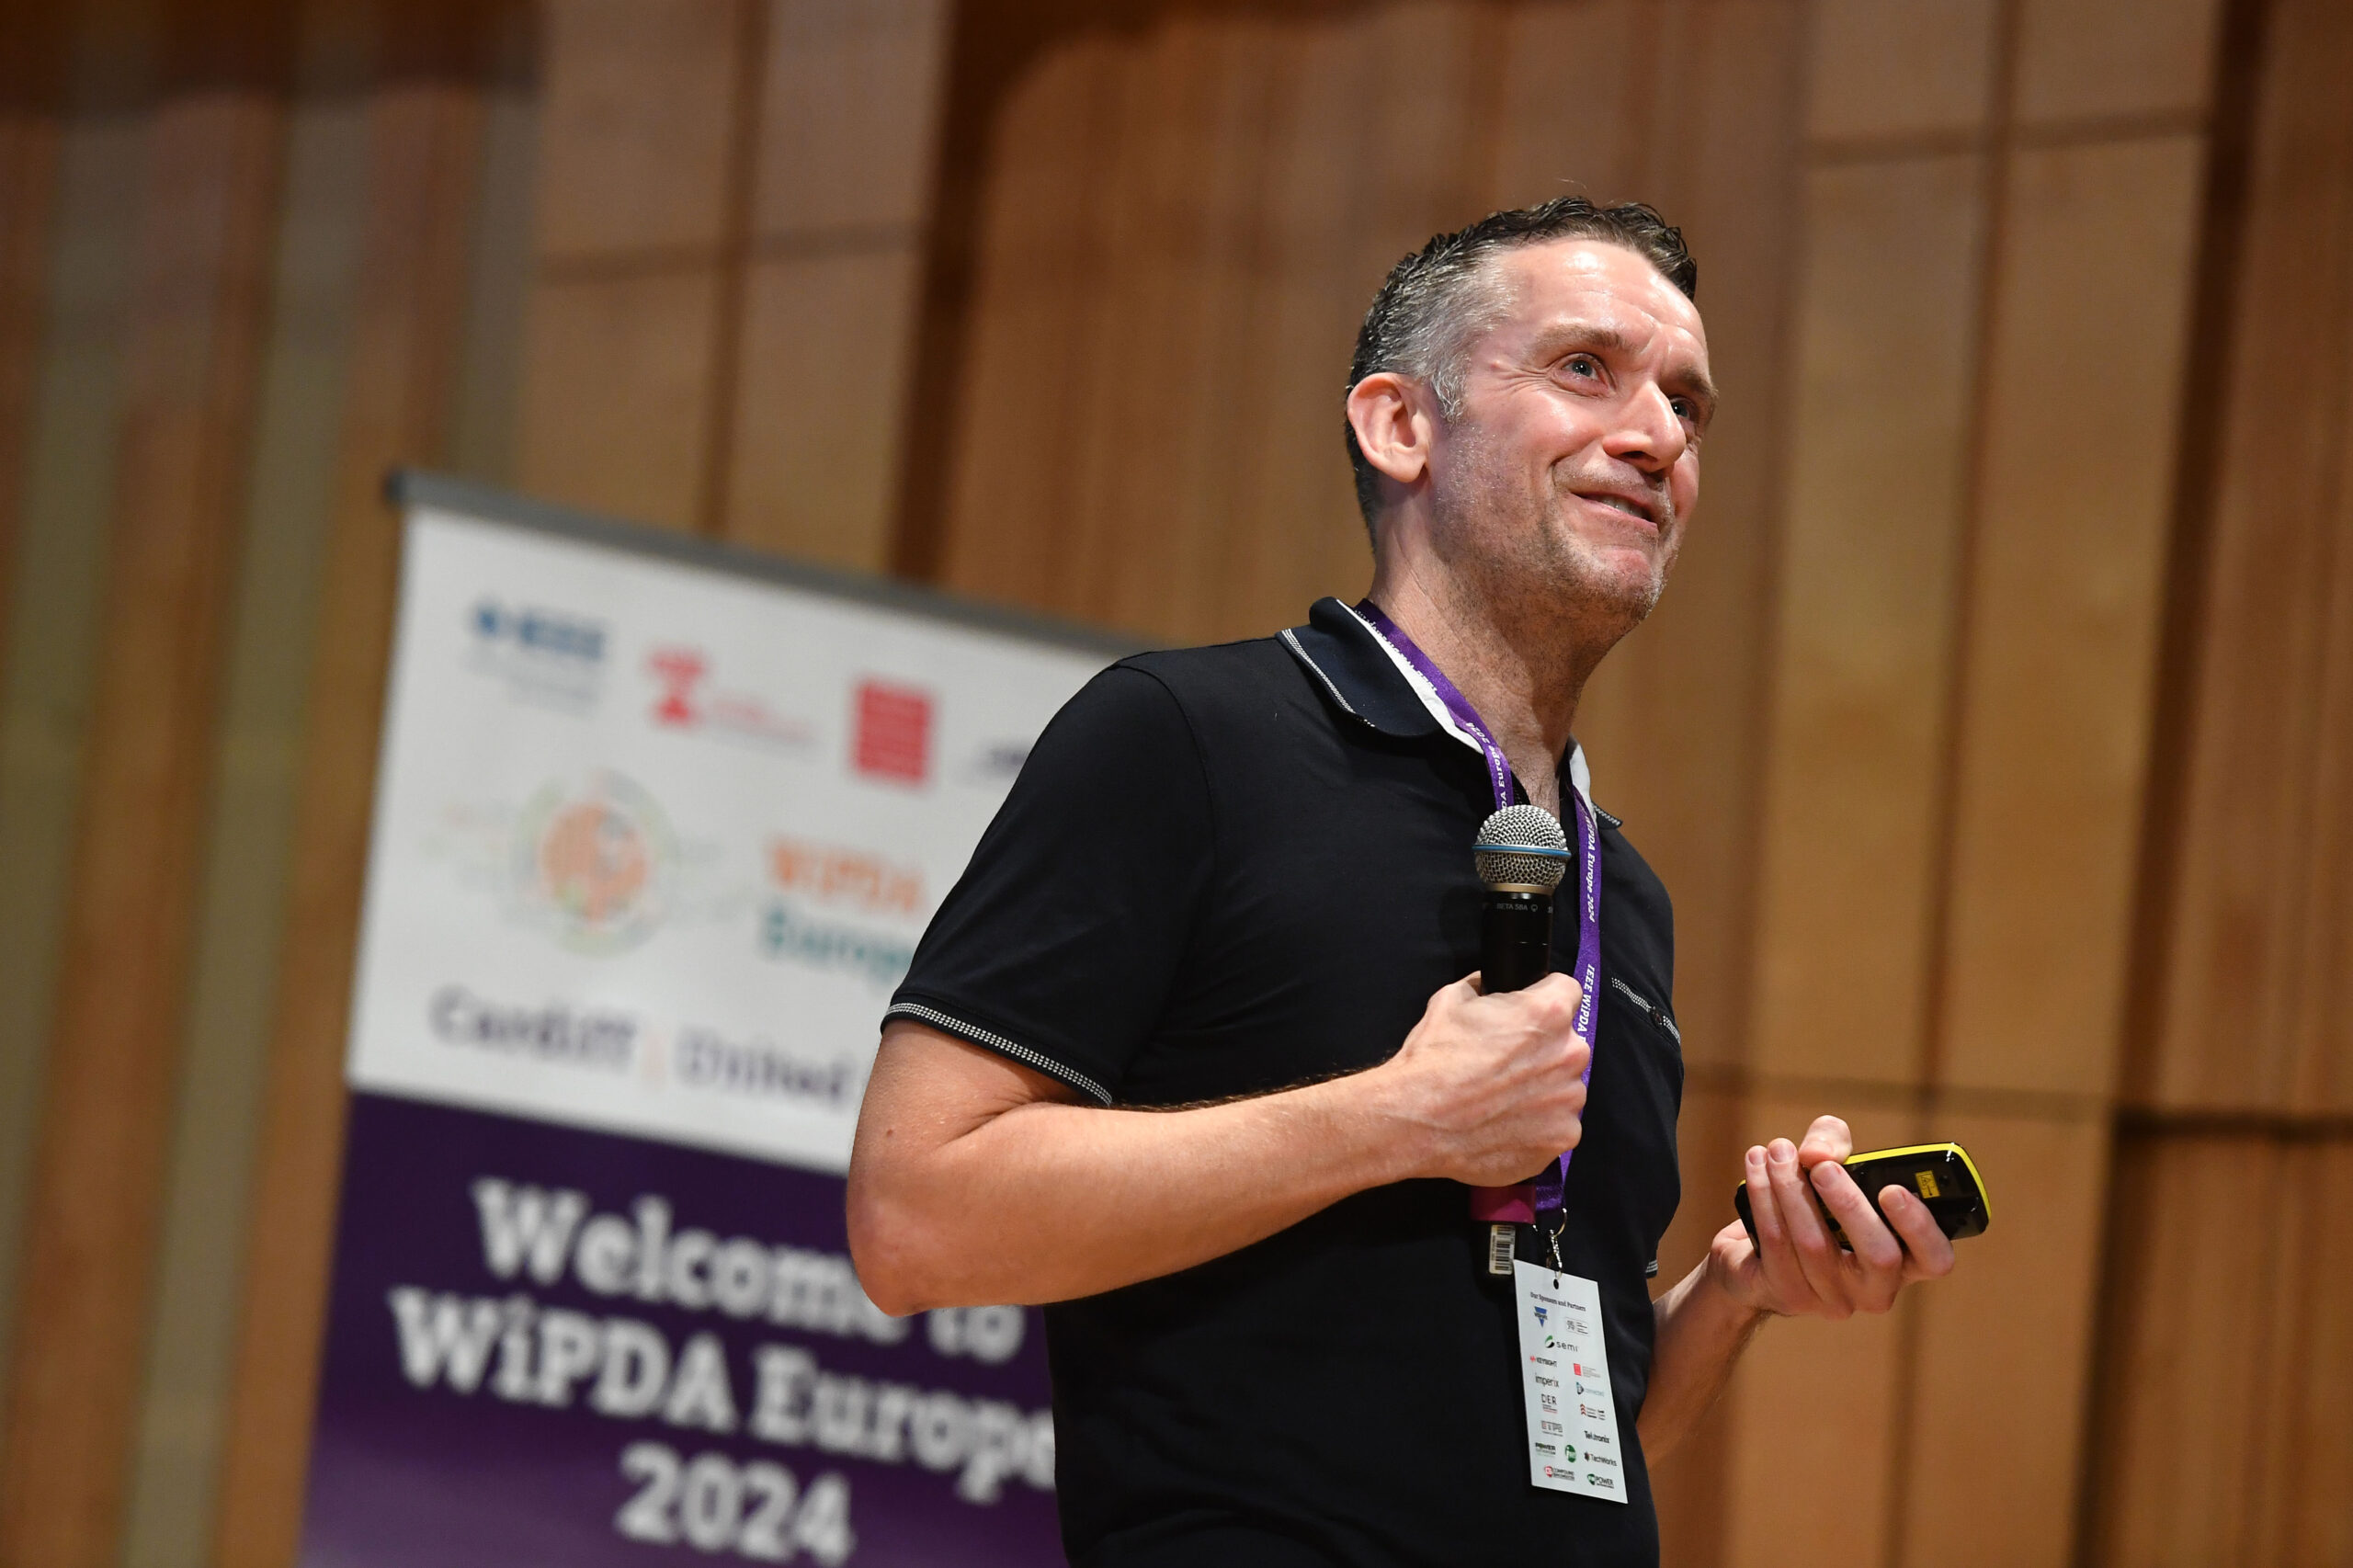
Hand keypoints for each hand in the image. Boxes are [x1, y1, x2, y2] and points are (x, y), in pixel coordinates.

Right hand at [1372, 971, 1589, 1187]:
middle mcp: (1569, 1055)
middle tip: (1505, 1064)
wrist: (1416, 1123)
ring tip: (1502, 1100)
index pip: (1568, 991)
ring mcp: (1569, 1101)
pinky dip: (1538, 1126)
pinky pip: (1558, 1125)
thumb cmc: (1433, 1059)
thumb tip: (1490, 984)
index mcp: (1548, 1014)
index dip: (1545, 998)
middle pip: (1567, 1044)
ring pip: (1564, 1087)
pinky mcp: (1562, 1138)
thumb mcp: (1451, 1000)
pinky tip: (1505, 1125)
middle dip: (1543, 1050)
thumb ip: (1484, 987)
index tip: (1528, 1015)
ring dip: (1543, 1090)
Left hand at [1706, 1116, 1954, 1319]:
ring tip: (1777, 1151)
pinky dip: (1763, 1196)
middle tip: (1821, 1167)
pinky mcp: (1788, 1295)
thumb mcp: (1830, 1163)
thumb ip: (1832, 1143)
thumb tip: (1817, 1153)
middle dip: (1850, 1204)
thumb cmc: (1813, 1203)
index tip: (1891, 1190)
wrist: (1753, 1252)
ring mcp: (1832, 1298)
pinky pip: (1776, 1243)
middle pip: (1880, 1257)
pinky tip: (1756, 1165)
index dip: (1920, 1227)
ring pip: (1815, 1245)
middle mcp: (1874, 1288)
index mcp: (1903, 1259)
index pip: (1935, 1259)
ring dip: (1791, 1189)